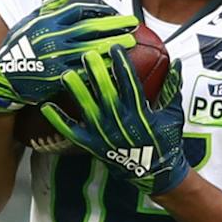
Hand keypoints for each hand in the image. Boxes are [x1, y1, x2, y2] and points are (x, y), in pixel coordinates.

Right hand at [0, 0, 137, 113]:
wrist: (2, 77)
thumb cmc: (18, 47)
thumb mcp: (29, 21)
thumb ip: (50, 5)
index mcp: (46, 22)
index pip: (78, 11)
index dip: (98, 11)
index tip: (115, 12)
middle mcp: (52, 38)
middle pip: (88, 29)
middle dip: (113, 25)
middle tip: (133, 24)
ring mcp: (56, 58)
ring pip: (90, 49)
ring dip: (112, 45)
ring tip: (130, 42)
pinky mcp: (57, 77)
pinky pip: (84, 71)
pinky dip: (100, 67)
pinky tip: (116, 65)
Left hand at [44, 52, 188, 195]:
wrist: (156, 173)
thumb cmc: (166, 141)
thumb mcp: (173, 114)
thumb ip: (172, 88)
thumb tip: (175, 62)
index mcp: (141, 113)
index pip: (130, 84)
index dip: (122, 65)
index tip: (114, 47)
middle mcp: (122, 122)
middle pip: (106, 93)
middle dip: (96, 73)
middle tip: (86, 54)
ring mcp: (106, 135)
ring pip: (88, 110)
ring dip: (76, 92)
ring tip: (65, 74)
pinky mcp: (94, 146)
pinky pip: (73, 132)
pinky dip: (59, 121)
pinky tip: (46, 107)